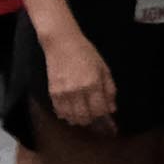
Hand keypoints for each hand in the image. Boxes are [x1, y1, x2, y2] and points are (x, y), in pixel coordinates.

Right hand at [38, 24, 122, 138]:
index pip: (99, 110)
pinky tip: (70, 112)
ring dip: (78, 119)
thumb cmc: (86, 54)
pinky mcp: (52, 92)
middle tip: (93, 116)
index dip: (103, 115)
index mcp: (94, 84)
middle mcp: (78, 90)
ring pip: (71, 116)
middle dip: (91, 119)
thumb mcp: (104, 69)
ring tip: (82, 116)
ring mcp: (64, 92)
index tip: (104, 113)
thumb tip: (111, 108)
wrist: (62, 44)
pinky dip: (66, 115)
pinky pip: (59, 111)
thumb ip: (109, 89)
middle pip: (85, 116)